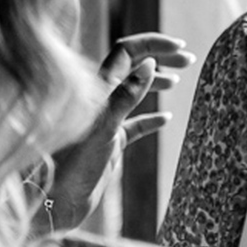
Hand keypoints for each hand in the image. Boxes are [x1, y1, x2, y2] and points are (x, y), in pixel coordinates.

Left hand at [39, 34, 194, 232]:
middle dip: (160, 58)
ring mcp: (106, 122)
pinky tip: (165, 119)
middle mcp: (101, 101)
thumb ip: (126, 95)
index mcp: (97, 91)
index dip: (153, 44)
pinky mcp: (110, 143)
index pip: (126, 51)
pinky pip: (135, 124)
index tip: (179, 47)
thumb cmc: (73, 166)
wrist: (57, 202)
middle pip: (132, 66)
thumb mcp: (104, 128)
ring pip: (134, 92)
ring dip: (156, 82)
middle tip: (189, 59)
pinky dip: (152, 117)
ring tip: (178, 83)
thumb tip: (150, 63)